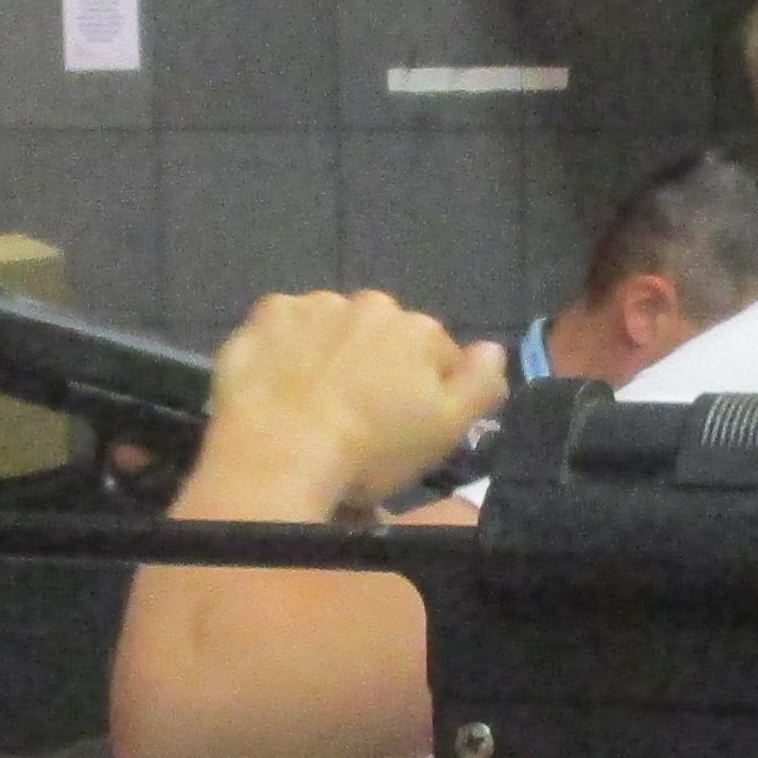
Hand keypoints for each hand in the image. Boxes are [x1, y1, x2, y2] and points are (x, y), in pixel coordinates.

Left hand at [205, 294, 504, 513]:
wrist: (279, 453)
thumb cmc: (371, 449)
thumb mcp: (447, 430)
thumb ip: (479, 384)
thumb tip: (494, 349)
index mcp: (420, 330)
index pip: (437, 355)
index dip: (426, 391)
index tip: (406, 426)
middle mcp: (369, 304)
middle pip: (383, 336)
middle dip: (376, 365)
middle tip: (358, 416)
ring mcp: (313, 306)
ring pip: (333, 328)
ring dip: (330, 354)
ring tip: (314, 403)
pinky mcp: (264, 317)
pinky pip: (284, 329)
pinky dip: (284, 350)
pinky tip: (279, 385)